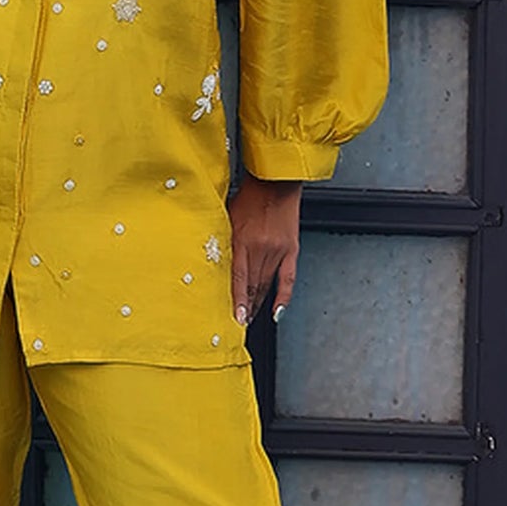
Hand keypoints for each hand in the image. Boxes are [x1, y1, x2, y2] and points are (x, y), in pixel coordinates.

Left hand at [228, 176, 301, 324]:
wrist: (276, 181)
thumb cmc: (249, 196)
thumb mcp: (227, 217)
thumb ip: (224, 241)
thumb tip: (215, 263)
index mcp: (242, 240)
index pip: (238, 279)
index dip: (237, 302)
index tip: (234, 319)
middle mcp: (261, 248)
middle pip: (252, 286)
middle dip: (245, 308)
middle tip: (238, 324)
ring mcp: (278, 251)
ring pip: (266, 286)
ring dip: (258, 305)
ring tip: (251, 319)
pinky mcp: (291, 250)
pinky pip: (288, 279)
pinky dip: (282, 298)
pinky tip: (277, 312)